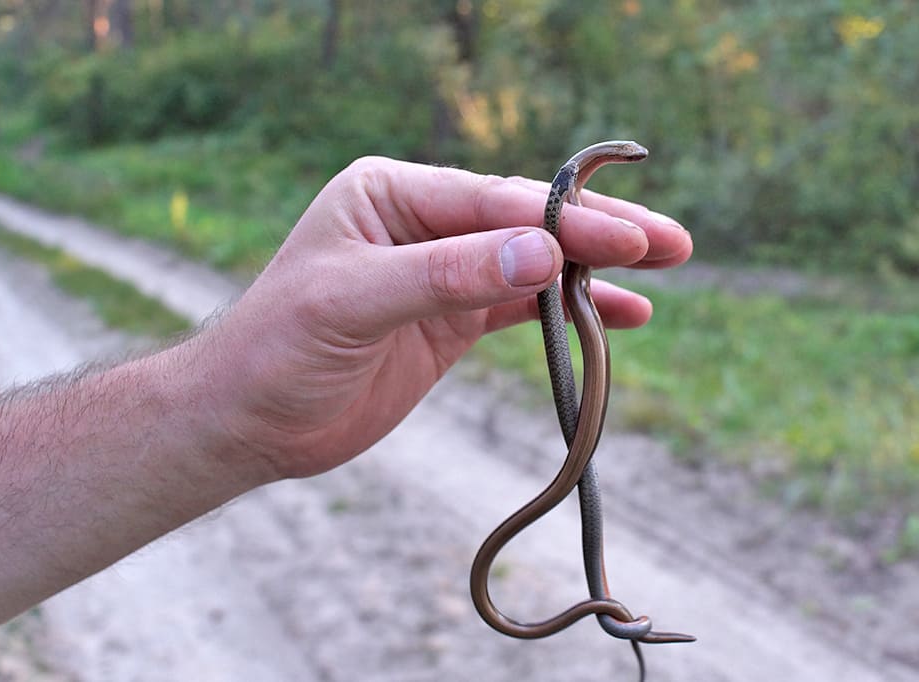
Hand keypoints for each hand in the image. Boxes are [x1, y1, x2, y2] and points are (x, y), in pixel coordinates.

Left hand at [196, 156, 691, 479]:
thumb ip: (447, 275)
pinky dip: (571, 309)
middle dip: (600, 232)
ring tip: (664, 268)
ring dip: (594, 269)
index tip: (630, 237)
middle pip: (527, 222)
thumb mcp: (354, 303)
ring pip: (534, 261)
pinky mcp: (452, 319)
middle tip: (673, 241)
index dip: (566, 220)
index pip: (495, 201)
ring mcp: (443, 271)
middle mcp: (423, 222)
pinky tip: (621, 313)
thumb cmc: (276, 350)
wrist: (245, 421)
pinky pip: (523, 306)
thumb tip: (542, 253)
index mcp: (392, 192)